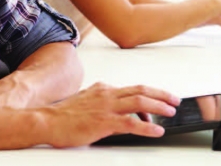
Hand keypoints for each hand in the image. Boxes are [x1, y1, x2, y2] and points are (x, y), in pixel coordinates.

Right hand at [40, 83, 179, 147]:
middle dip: (161, 95)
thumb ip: (101, 102)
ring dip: (159, 106)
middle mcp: (107, 94)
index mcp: (103, 89)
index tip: (160, 98)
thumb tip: (115, 109)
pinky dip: (147, 127)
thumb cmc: (62, 116)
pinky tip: (156, 131)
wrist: (46, 121)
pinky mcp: (104, 123)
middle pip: (141, 90)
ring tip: (170, 112)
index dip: (150, 93)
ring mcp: (106, 108)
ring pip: (140, 103)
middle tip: (174, 100)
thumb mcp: (85, 102)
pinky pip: (131, 124)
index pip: (133, 88)